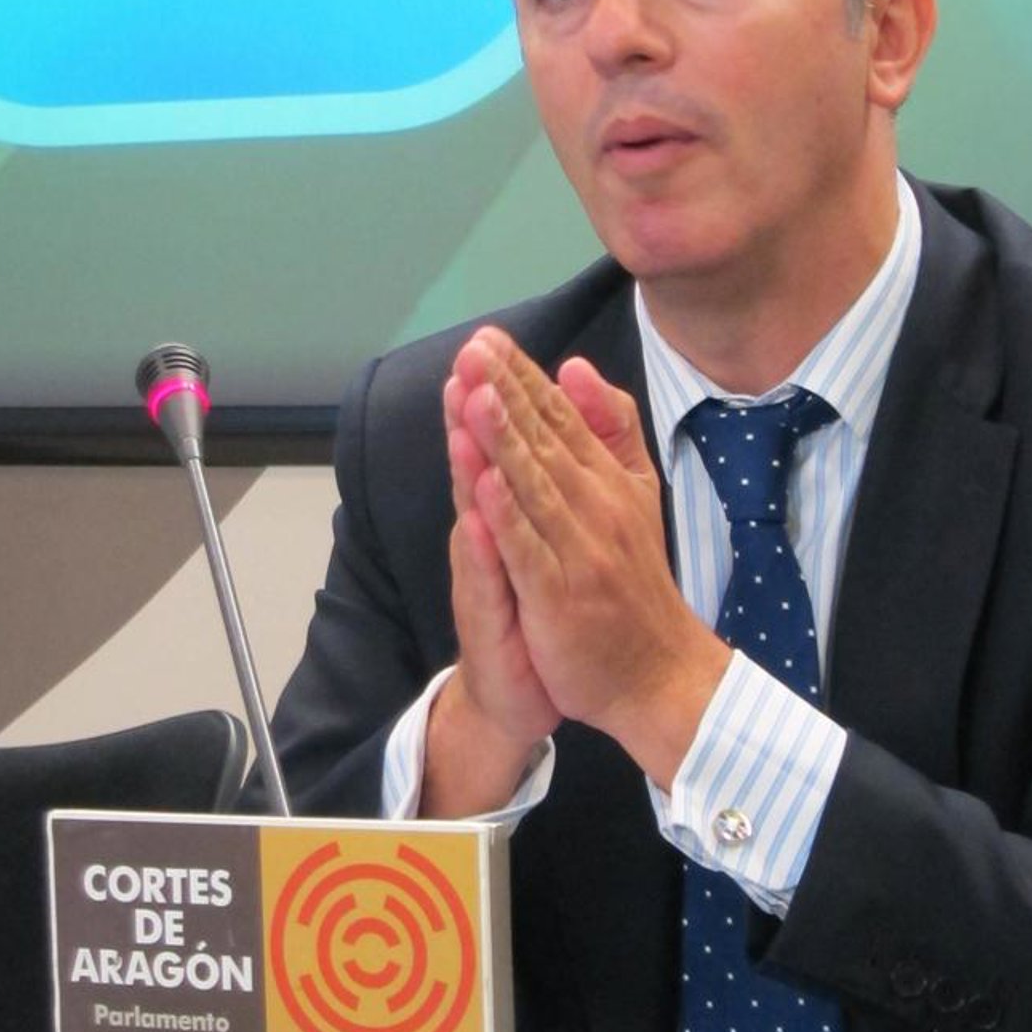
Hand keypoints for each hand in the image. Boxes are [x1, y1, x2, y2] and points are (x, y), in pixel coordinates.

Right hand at [418, 359, 560, 817]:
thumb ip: (562, 470)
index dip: (500, 389)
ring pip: (476, 506)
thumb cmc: (546, 607)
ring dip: (471, 457)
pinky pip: (487, 568)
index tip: (492, 339)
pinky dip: (485, 534)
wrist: (523, 692)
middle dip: (477, 405)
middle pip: (482, 458)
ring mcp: (485, 571)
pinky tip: (479, 501)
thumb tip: (564, 409)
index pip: (507, 439)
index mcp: (514, 506)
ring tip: (467, 407)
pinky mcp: (488, 612)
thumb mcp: (557, 532)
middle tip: (469, 355)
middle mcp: (490, 530)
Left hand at [452, 329, 727, 786]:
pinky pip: (530, 549)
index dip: (522, 379)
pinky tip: (486, 483)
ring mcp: (578, 550)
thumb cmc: (635, 583)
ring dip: (504, 440)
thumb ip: (609, 430)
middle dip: (506, 393)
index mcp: (606, 481)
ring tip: (476, 394)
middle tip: (474, 349)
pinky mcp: (561, 595)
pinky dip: (509, 516)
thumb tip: (575, 368)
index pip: (559, 419)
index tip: (488, 340)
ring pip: (535, 486)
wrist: (660, 673)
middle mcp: (595, 507)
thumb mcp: (635, 492)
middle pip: (544, 441)